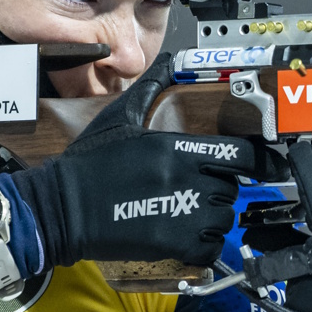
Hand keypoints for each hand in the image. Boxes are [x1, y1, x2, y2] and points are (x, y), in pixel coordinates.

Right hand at [12, 54, 279, 267]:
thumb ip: (149, 89)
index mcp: (176, 148)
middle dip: (221, 189)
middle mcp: (186, 179)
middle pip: (232, 188)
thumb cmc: (88, 163)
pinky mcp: (172, 244)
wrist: (61, 207)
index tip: (247, 166)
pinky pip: (210, 249)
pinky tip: (190, 240)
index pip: (239, 155)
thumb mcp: (118, 117)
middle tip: (200, 191)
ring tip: (192, 216)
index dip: (249, 161)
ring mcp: (181, 214)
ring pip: (224, 219)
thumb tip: (167, 63)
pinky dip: (206, 247)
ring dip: (214, 219)